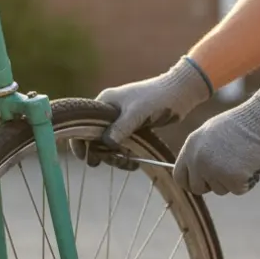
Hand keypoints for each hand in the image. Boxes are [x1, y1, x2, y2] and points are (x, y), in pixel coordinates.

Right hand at [72, 57, 213, 167]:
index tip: (84, 157)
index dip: (80, 141)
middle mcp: (109, 111)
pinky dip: (124, 154)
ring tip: (126, 165)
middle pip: (95, 137)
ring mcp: (120, 119)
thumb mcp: (137, 112)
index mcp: (104, 102)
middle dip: (100, 152)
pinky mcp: (132, 127)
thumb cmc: (157, 97)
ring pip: (109, 143)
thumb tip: (106, 143)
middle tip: (104, 163)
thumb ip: (121, 127)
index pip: (83, 124)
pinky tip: (132, 163)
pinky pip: (122, 144)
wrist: (179, 93)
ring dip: (114, 156)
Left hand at [173, 83, 259, 195]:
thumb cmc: (242, 123)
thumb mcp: (211, 133)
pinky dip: (247, 181)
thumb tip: (195, 173)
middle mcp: (198, 160)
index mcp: (190, 147)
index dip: (191, 183)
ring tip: (242, 159)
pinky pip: (238, 190)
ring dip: (231, 180)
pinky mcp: (233, 179)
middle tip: (228, 170)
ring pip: (220, 190)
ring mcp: (214, 171)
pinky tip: (251, 163)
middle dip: (212, 184)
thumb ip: (199, 153)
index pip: (179, 177)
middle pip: (198, 188)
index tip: (202, 184)